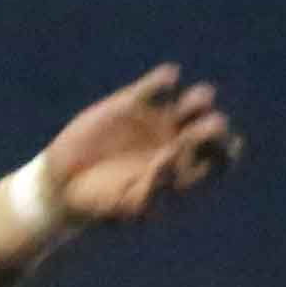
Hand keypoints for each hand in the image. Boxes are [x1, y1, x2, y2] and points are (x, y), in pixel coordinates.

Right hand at [41, 63, 241, 225]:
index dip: (223, 153)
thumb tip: (171, 158)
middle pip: (215, 126)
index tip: (207, 160)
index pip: (224, 157)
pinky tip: (162, 84)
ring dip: (200, 99)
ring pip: (199, 99)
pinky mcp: (135, 101)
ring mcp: (160, 120)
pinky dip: (166, 78)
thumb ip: (154, 190)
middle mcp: (179, 142)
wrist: (61, 187)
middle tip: (190, 134)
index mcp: (186, 171)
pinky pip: (162, 82)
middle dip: (212, 127)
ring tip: (185, 108)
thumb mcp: (125, 208)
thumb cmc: (99, 205)